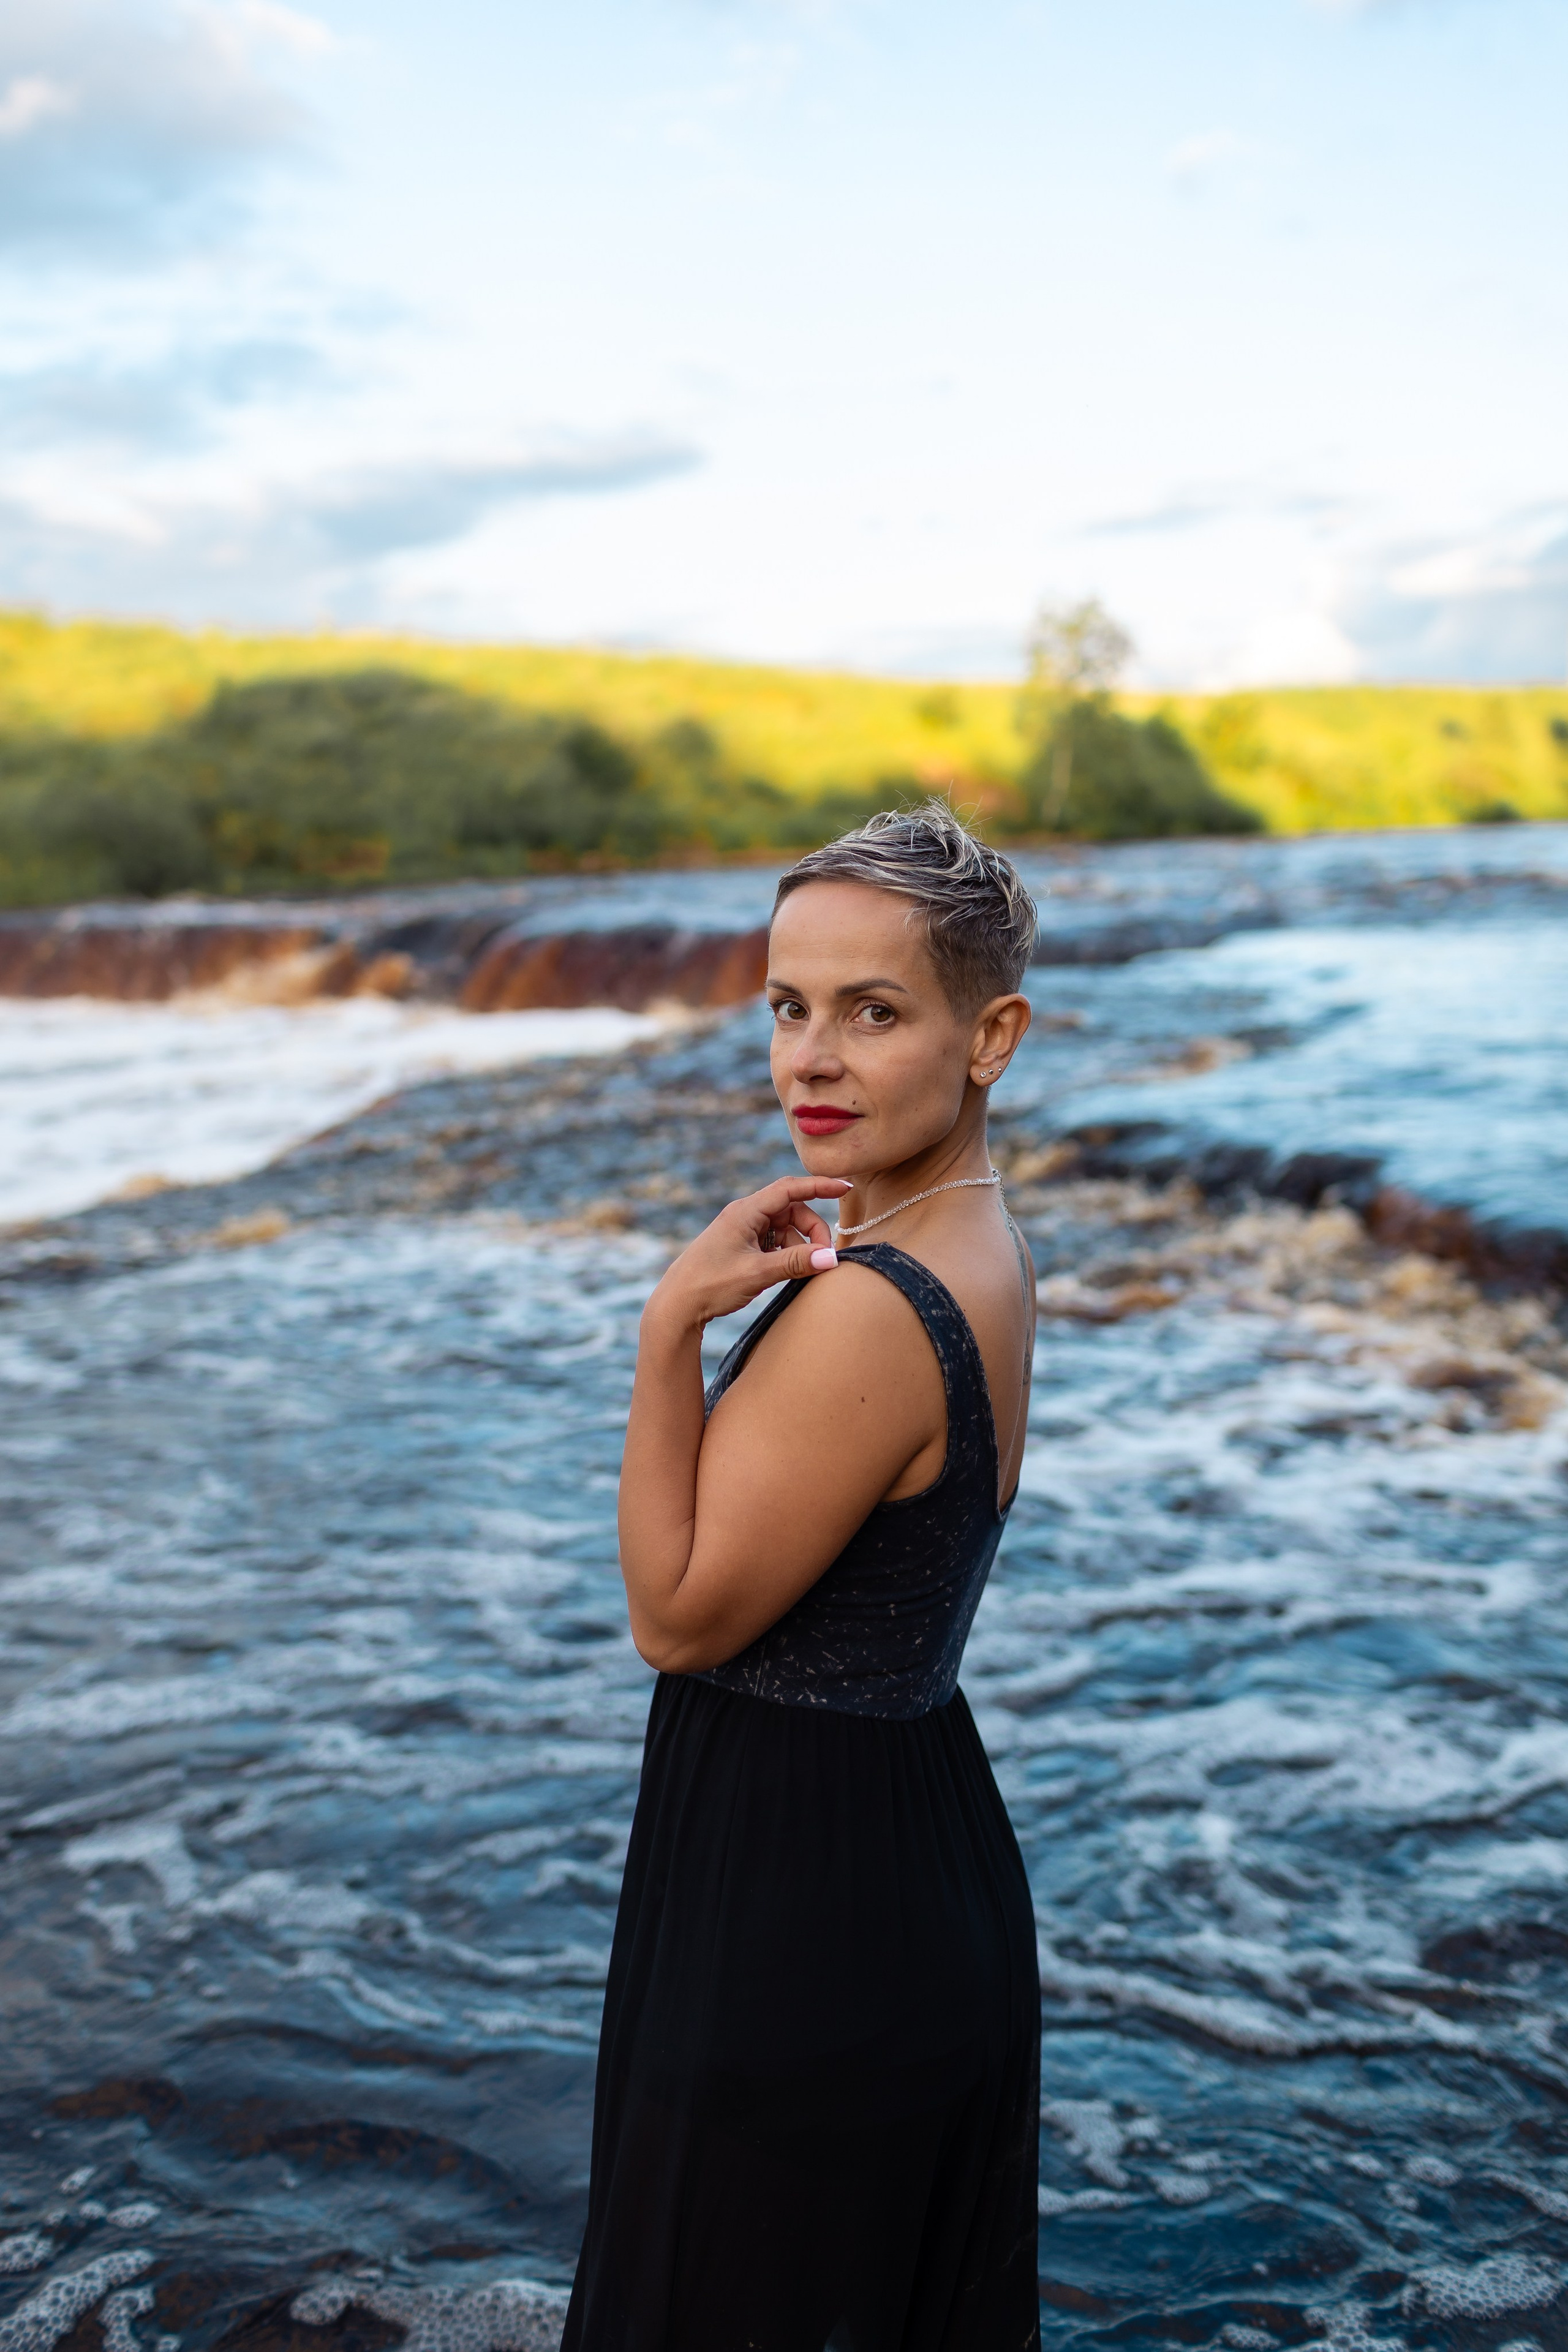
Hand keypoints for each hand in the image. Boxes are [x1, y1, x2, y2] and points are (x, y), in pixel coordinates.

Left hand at [645, 1175, 851, 1333]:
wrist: (677, 1305)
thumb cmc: (710, 1284)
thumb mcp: (757, 1273)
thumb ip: (795, 1263)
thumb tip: (831, 1258)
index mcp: (745, 1212)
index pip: (790, 1188)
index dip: (820, 1186)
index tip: (846, 1187)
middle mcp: (745, 1216)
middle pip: (792, 1211)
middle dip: (812, 1231)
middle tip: (823, 1258)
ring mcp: (743, 1232)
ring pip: (785, 1229)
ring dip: (799, 1246)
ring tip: (802, 1271)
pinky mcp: (742, 1248)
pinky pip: (774, 1243)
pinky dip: (786, 1254)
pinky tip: (786, 1272)